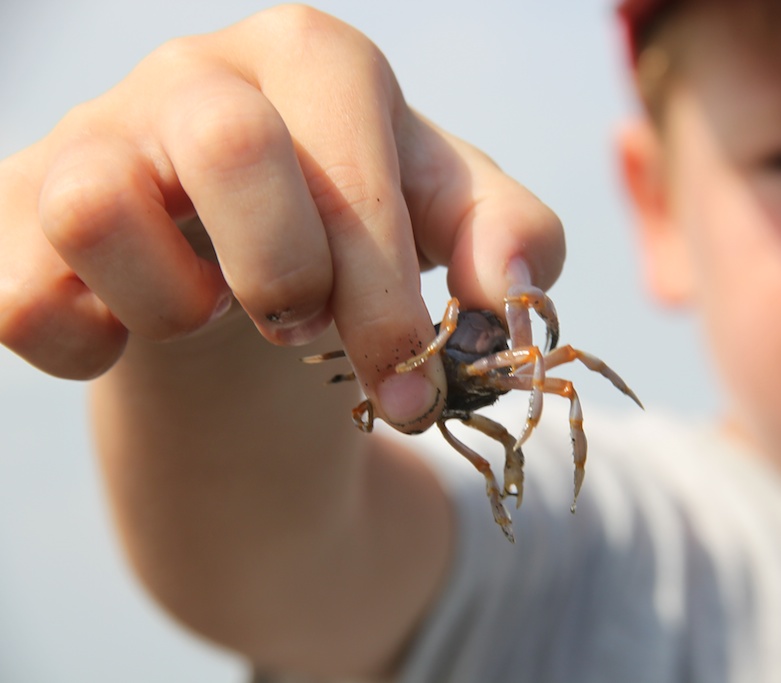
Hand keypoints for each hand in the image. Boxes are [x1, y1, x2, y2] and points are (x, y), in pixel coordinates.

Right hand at [0, 5, 563, 430]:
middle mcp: (194, 74)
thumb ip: (513, 240)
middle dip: (283, 273)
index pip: (347, 156)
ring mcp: (92, 135)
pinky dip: (81, 343)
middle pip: (228, 144)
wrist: (243, 267)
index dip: (382, 288)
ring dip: (173, 305)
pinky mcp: (16, 210)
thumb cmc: (355, 233)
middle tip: (302, 327)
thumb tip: (515, 291)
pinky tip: (128, 334)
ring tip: (211, 313)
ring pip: (92, 204)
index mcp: (312, 59)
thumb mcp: (450, 225)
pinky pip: (17, 292)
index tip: (406, 387)